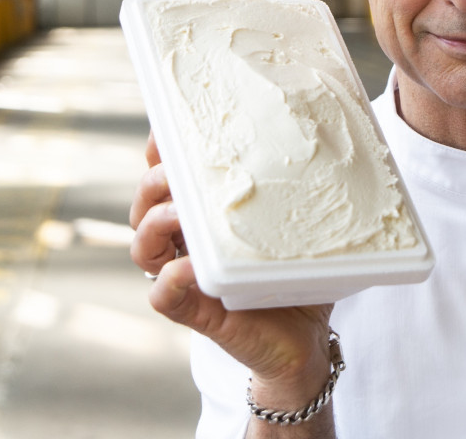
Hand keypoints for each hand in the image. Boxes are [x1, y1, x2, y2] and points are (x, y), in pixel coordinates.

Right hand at [129, 133, 335, 415]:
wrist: (306, 335)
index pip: (169, 177)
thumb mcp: (296, 220)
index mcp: (205, 215)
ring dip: (154, 223)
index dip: (159, 152)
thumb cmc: (297, 271)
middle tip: (176, 172)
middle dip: (154, 183)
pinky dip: (168, 280)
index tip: (166, 131)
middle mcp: (187, 243)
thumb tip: (322, 130)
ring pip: (143, 246)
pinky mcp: (197, 312)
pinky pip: (164, 296)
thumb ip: (297, 185)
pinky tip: (184, 267)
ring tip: (178, 213)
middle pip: (145, 206)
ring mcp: (186, 277)